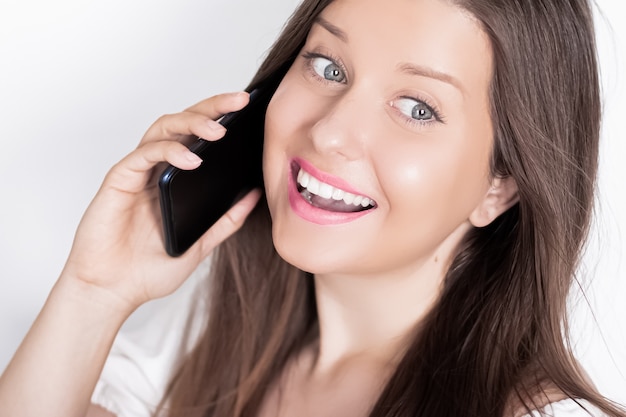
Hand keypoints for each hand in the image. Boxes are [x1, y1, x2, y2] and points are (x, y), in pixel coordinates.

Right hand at [60, 92, 260, 314]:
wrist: (113, 293)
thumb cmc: (149, 270)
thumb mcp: (202, 244)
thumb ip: (226, 219)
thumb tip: (254, 194)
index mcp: (176, 179)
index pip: (200, 138)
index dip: (221, 118)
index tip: (249, 110)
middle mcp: (156, 169)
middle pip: (183, 123)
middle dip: (212, 108)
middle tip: (239, 101)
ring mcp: (137, 173)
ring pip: (162, 129)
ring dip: (191, 124)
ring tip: (219, 131)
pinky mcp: (118, 181)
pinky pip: (142, 155)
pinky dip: (167, 151)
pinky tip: (190, 159)